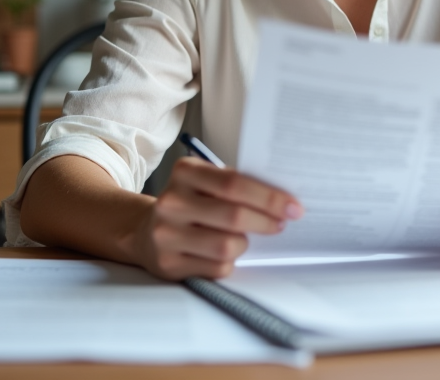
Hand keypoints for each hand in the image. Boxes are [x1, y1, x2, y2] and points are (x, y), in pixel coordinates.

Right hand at [138, 157, 302, 279]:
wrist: (145, 231)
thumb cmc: (191, 203)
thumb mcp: (206, 183)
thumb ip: (237, 185)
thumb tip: (283, 201)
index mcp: (185, 172)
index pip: (234, 183)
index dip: (269, 197)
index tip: (294, 207)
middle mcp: (171, 202)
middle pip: (234, 216)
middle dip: (266, 222)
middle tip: (281, 224)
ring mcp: (166, 235)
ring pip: (227, 246)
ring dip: (245, 245)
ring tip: (244, 239)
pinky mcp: (168, 264)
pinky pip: (216, 268)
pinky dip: (230, 263)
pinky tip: (224, 255)